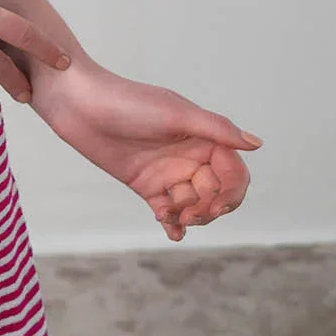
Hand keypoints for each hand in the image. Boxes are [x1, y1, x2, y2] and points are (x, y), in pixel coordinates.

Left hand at [27, 56, 261, 241]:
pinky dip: (174, 225)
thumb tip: (256, 144)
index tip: (214, 198)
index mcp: (203, 137)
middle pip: (217, 192)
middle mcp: (189, 155)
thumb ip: (216, 130)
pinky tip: (172, 233)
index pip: (233, 171)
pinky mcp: (145, 184)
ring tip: (169, 214)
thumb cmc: (128, 102)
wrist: (79, 104)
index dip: (231, 189)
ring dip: (189, 216)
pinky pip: (169, 211)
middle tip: (190, 213)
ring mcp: (168, 171)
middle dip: (210, 208)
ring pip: (195, 204)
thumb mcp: (176, 113)